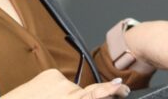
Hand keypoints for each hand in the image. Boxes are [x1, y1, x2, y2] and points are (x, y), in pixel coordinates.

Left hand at [0, 69, 129, 98]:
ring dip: (64, 96)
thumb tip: (90, 95)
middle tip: (86, 96)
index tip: (122, 88)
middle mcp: (68, 89)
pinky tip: (45, 96)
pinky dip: (56, 89)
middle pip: (85, 92)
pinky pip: (60, 81)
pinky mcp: (50, 72)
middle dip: (84, 98)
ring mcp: (59, 79)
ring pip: (70, 88)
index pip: (96, 94)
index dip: (112, 90)